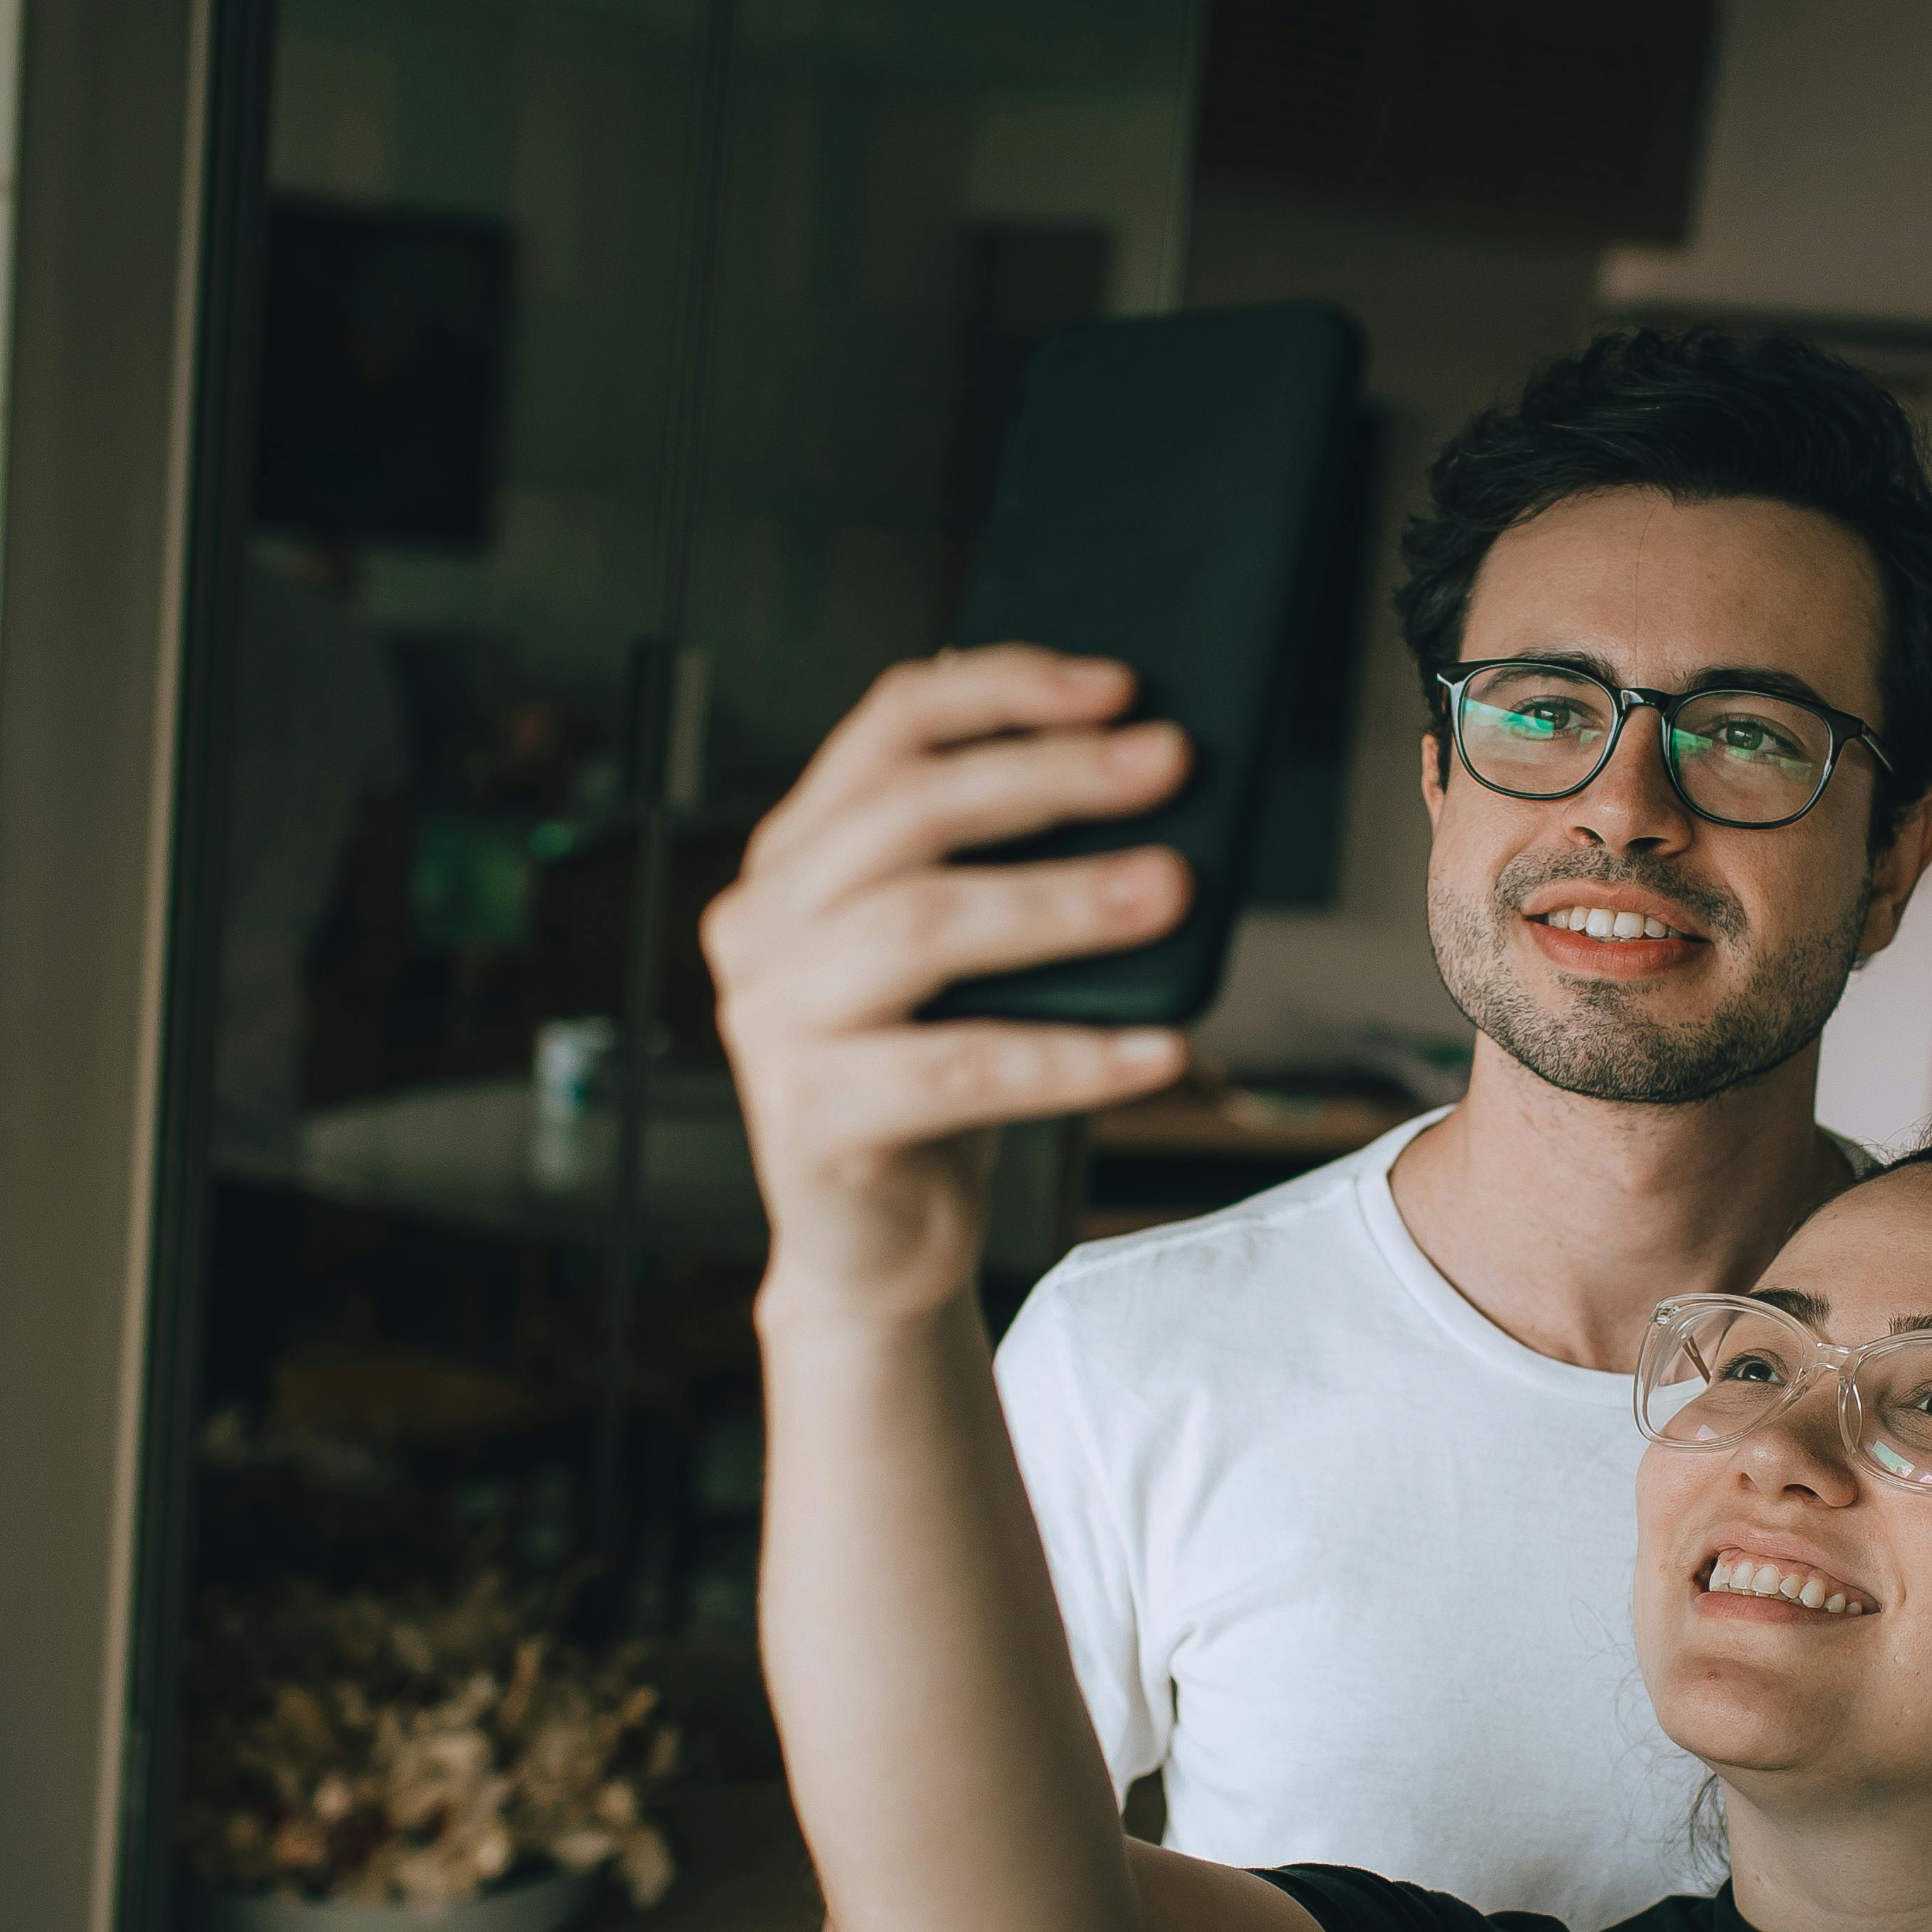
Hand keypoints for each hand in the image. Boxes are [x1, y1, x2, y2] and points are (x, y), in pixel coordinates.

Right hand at [704, 647, 1192, 1323]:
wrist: (877, 1246)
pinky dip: (1068, 1057)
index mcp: (797, 858)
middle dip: (1049, 776)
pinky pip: (956, 1069)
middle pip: (908, 812)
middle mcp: (764, 922)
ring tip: (1168, 890)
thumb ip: (1000, 864)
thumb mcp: (963, 957)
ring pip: (921, 925)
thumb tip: (1134, 765)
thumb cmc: (934, 1085)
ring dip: (1059, 900)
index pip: (888, 728)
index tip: (1115, 686)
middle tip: (1166, 763)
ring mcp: (771, 1018)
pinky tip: (1158, 1052)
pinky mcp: (808, 1115)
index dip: (1001, 690)